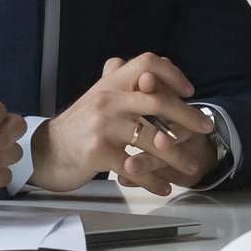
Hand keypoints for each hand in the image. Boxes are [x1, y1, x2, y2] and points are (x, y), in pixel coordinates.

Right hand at [34, 53, 218, 195]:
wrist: (45, 153)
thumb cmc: (76, 128)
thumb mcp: (95, 97)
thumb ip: (116, 81)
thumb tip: (138, 65)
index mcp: (110, 83)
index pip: (146, 63)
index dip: (171, 73)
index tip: (188, 91)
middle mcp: (107, 99)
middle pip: (157, 100)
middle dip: (187, 115)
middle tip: (205, 128)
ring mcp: (103, 125)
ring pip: (151, 138)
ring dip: (176, 155)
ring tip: (190, 167)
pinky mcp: (99, 152)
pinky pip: (135, 166)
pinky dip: (153, 179)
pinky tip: (164, 187)